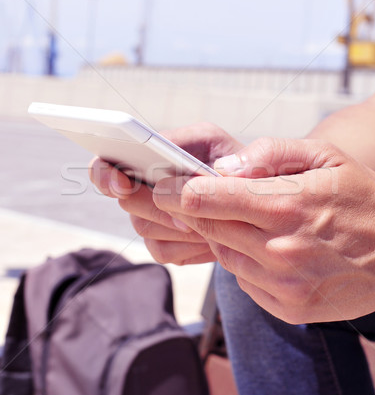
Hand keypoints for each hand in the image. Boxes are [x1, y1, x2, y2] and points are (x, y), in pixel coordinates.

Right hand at [89, 123, 242, 264]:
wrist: (249, 198)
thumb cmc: (230, 161)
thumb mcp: (222, 144)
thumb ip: (207, 145)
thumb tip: (213, 171)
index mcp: (145, 156)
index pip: (105, 164)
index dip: (105, 174)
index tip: (122, 181)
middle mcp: (141, 188)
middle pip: (127, 202)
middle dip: (156, 207)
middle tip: (183, 212)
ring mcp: (150, 218)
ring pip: (146, 229)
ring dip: (177, 226)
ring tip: (206, 223)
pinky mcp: (164, 244)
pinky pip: (163, 250)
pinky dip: (187, 245)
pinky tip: (209, 238)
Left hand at [152, 137, 374, 322]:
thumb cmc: (360, 194)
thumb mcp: (324, 154)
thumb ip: (269, 154)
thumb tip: (221, 170)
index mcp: (285, 205)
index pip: (206, 200)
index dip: (173, 191)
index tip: (156, 185)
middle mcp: (280, 249)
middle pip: (207, 228)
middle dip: (183, 211)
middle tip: (167, 196)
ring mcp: (284, 284)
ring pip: (224, 254)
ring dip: (222, 235)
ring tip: (242, 219)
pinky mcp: (288, 308)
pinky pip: (244, 280)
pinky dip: (244, 261)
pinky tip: (267, 248)